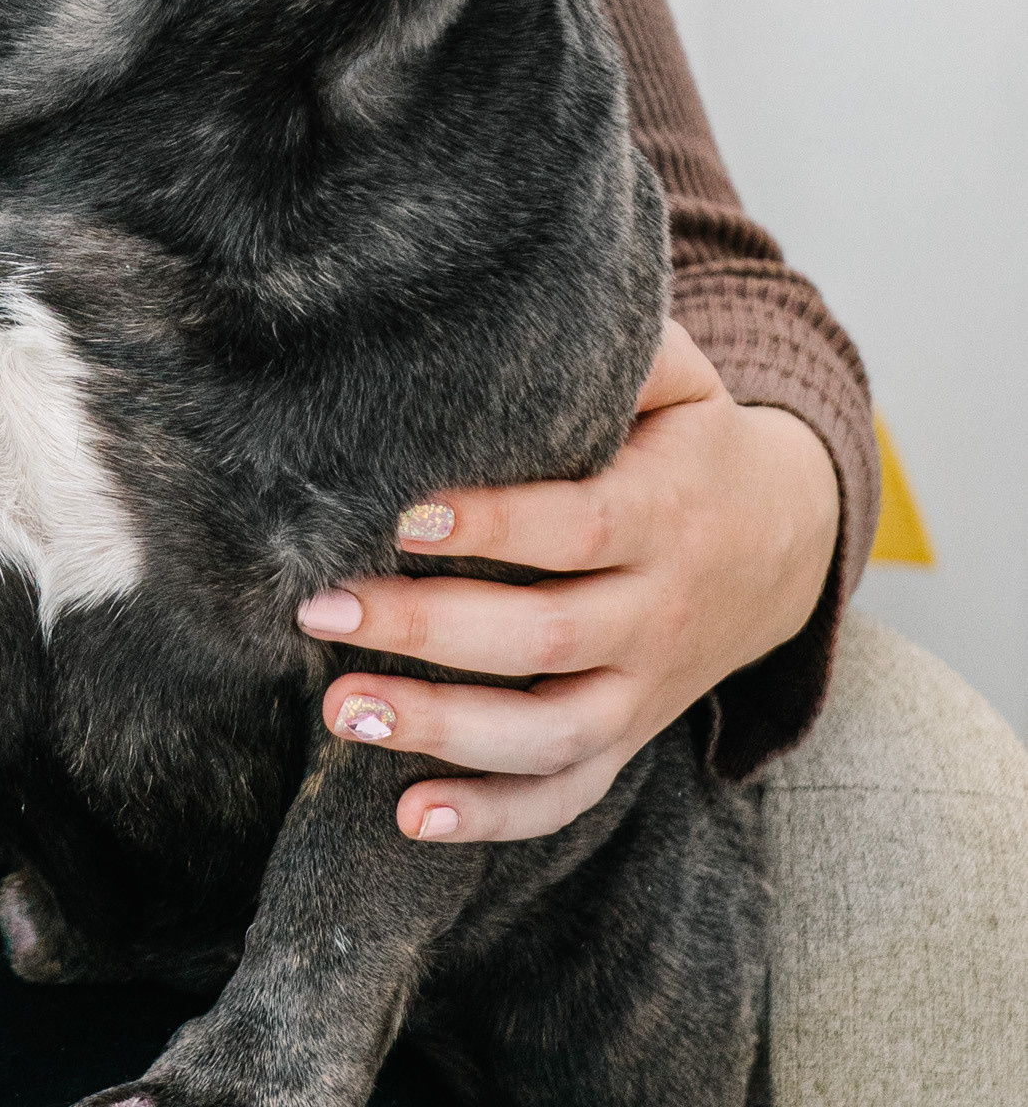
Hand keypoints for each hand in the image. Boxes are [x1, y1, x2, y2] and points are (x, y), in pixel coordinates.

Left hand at [293, 323, 841, 844]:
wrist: (786, 542)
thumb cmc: (692, 442)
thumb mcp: (681, 382)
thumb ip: (619, 346)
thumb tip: (537, 289)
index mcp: (665, 512)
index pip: (578, 527)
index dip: (493, 526)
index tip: (400, 514)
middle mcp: (658, 612)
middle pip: (546, 636)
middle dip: (428, 630)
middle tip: (321, 608)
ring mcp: (646, 688)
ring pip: (552, 733)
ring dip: (445, 731)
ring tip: (342, 709)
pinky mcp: (630, 736)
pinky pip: (568, 793)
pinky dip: (494, 817)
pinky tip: (410, 816)